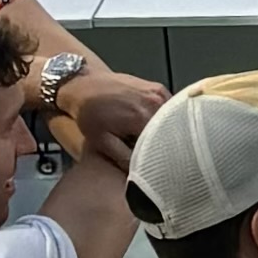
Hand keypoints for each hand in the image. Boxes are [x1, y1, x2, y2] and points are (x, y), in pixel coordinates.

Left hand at [50, 62, 166, 162]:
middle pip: (171, 131)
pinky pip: (168, 109)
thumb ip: (123, 158)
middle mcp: (155, 102)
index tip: (156, 165)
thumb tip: (141, 172)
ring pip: (172, 120)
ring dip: (166, 131)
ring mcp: (159, 93)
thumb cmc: (89, 113)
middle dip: (165, 144)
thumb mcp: (101, 141)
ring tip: (152, 141)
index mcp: (143, 117)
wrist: (85, 84)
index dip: (160, 157)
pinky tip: (151, 126)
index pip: (164, 144)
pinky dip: (165, 119)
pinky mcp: (158, 89)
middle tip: (155, 156)